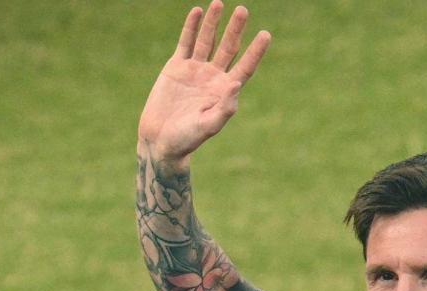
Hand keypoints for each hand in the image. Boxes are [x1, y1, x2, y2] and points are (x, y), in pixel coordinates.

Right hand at [138, 1, 270, 166]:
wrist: (160, 140)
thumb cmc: (187, 139)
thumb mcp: (208, 126)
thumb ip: (224, 107)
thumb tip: (236, 83)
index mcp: (225, 91)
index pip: (245, 66)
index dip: (255, 51)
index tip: (265, 34)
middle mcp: (212, 77)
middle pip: (228, 48)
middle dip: (235, 30)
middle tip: (243, 10)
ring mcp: (195, 70)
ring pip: (207, 41)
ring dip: (213, 23)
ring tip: (219, 3)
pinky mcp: (176, 67)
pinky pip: (186, 42)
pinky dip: (191, 27)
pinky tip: (198, 12)